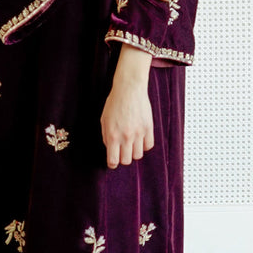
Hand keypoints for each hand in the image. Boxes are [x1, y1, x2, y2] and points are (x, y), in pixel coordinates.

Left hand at [101, 46, 153, 168]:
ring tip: (131, 143)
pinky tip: (140, 139)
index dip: (112, 163)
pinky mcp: (148, 128)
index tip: (113, 161)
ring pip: (138, 155)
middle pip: (126, 160)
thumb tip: (110, 149)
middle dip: (123, 158)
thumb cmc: (115, 103)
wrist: (129, 89)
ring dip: (134, 152)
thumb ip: (106, 137)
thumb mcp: (104, 120)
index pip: (113, 160)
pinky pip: (149, 146)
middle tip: (122, 151)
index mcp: (112, 135)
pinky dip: (144, 145)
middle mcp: (125, 136)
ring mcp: (138, 133)